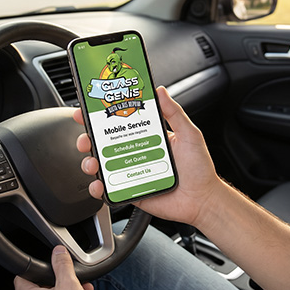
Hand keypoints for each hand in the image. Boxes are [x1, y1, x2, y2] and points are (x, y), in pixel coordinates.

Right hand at [73, 86, 225, 227]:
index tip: (88, 109)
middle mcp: (135, 152)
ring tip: (93, 162)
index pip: (120, 122)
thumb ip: (174, 113)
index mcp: (146, 135)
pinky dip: (98, 187)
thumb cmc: (198, 168)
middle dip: (87, 138)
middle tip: (86, 138)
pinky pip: (108, 188)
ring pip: (101, 164)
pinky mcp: (130, 190)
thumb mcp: (189, 134)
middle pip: (103, 142)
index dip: (101, 115)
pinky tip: (99, 184)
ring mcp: (131, 171)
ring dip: (90, 161)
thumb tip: (160, 90)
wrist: (202, 199)